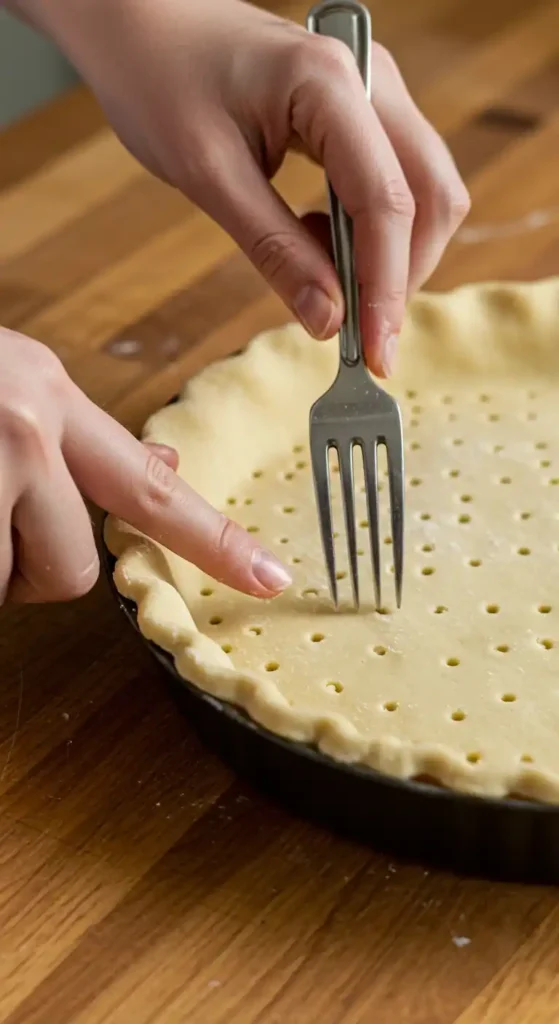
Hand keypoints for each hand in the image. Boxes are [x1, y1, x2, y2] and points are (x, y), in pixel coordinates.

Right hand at [0, 330, 290, 604]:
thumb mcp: (11, 386)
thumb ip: (82, 432)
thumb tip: (167, 461)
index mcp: (53, 395)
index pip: (154, 487)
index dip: (216, 542)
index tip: (270, 577)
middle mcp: (34, 426)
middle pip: (78, 568)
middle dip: (33, 566)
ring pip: (24, 580)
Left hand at [15, 0, 469, 375]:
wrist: (143, 25)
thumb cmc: (161, 81)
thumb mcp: (209, 176)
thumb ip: (274, 250)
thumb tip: (329, 321)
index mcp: (330, 84)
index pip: (387, 200)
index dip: (387, 287)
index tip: (377, 354)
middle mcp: (370, 81)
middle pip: (431, 195)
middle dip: (403, 275)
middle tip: (362, 336)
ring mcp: (373, 93)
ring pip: (422, 192)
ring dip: (389, 256)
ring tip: (323, 279)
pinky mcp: (363, 112)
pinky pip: (393, 182)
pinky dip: (370, 232)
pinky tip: (317, 242)